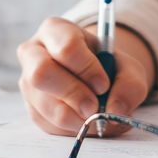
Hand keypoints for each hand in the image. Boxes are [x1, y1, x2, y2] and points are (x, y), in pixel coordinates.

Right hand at [16, 16, 152, 136]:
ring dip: (74, 116)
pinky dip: (71, 127)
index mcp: (55, 30)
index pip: (67, 47)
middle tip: (94, 107)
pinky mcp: (32, 108)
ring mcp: (28, 82)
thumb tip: (115, 110)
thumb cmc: (107, 66)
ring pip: (44, 104)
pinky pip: (47, 123)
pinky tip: (85, 119)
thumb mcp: (127, 68)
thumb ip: (129, 85)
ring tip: (95, 115)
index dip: (87, 68)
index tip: (104, 84)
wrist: (95, 79)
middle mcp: (33, 53)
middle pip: (41, 73)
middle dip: (73, 94)